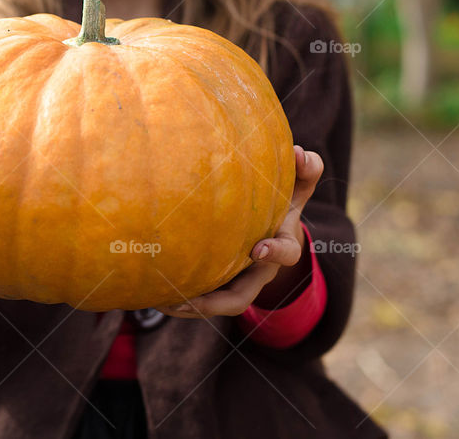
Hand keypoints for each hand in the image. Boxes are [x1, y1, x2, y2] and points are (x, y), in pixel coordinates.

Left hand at [157, 145, 323, 318]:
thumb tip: (298, 153)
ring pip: (216, 305)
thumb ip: (305, 170)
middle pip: (240, 298)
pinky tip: (153, 293)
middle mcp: (259, 272)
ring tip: (162, 302)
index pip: (286, 254)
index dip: (275, 253)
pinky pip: (201, 300)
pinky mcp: (220, 287)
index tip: (257, 249)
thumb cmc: (281, 204)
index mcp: (282, 246)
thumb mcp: (296, 188)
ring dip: (189, 306)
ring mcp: (239, 283)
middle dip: (215, 302)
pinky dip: (180, 300)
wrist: (274, 232)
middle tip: (188, 300)